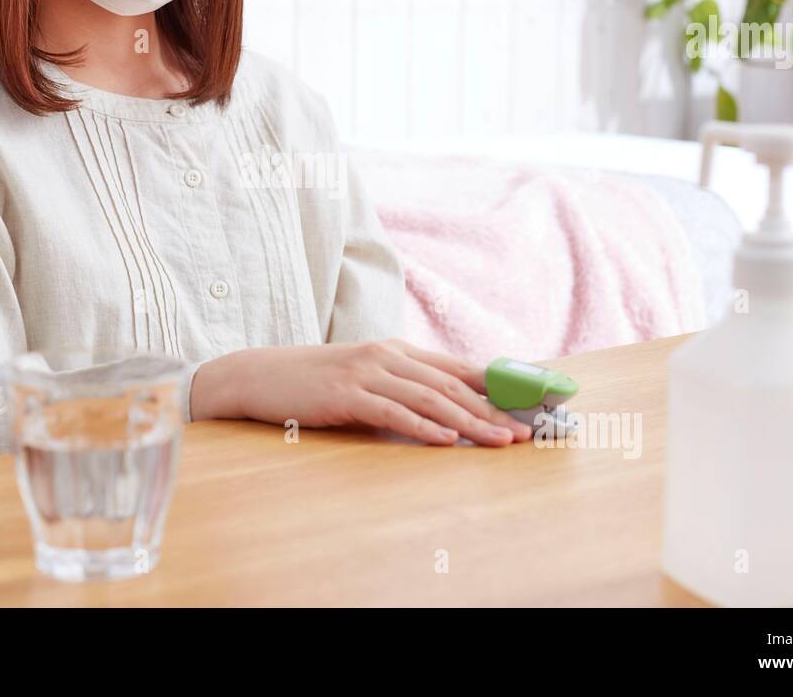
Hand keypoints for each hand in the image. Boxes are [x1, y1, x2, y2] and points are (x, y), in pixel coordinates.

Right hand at [191, 339, 532, 445]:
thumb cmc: (315, 382)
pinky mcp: (346, 394)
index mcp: (396, 351)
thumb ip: (401, 389)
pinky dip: (423, 426)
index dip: (497, 387)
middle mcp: (388, 356)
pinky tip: (446, 440)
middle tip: (526, 432)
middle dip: (494, 410)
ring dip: (470, 421)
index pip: (458, 369)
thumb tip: (446, 415)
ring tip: (499, 440)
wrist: (262, 375)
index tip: (530, 406)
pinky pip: (393, 411)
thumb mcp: (364, 378)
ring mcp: (367, 372)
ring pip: (430, 398)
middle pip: (452, 385)